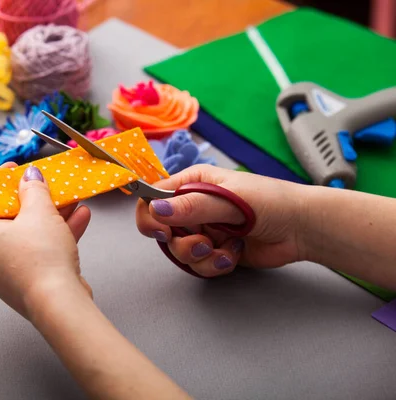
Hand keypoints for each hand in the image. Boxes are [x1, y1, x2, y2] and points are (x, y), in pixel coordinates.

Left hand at [0, 162, 92, 318]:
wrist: (59, 302)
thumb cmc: (40, 258)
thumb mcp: (39, 211)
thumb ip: (33, 189)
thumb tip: (30, 176)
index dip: (3, 184)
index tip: (17, 171)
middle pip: (8, 219)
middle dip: (34, 201)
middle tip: (47, 186)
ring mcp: (2, 273)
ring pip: (26, 236)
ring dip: (51, 217)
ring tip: (71, 200)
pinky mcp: (24, 283)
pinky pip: (36, 252)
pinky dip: (55, 236)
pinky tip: (78, 219)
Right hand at [136, 164, 307, 276]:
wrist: (302, 228)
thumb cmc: (272, 201)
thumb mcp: (229, 199)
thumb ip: (192, 206)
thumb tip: (156, 209)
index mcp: (193, 183)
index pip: (154, 197)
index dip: (152, 216)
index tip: (163, 230)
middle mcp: (194, 206)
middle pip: (163, 230)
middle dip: (181, 243)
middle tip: (203, 244)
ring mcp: (204, 229)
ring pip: (180, 251)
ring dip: (200, 257)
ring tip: (223, 250)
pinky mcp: (215, 250)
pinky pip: (199, 265)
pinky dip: (215, 264)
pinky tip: (234, 254)